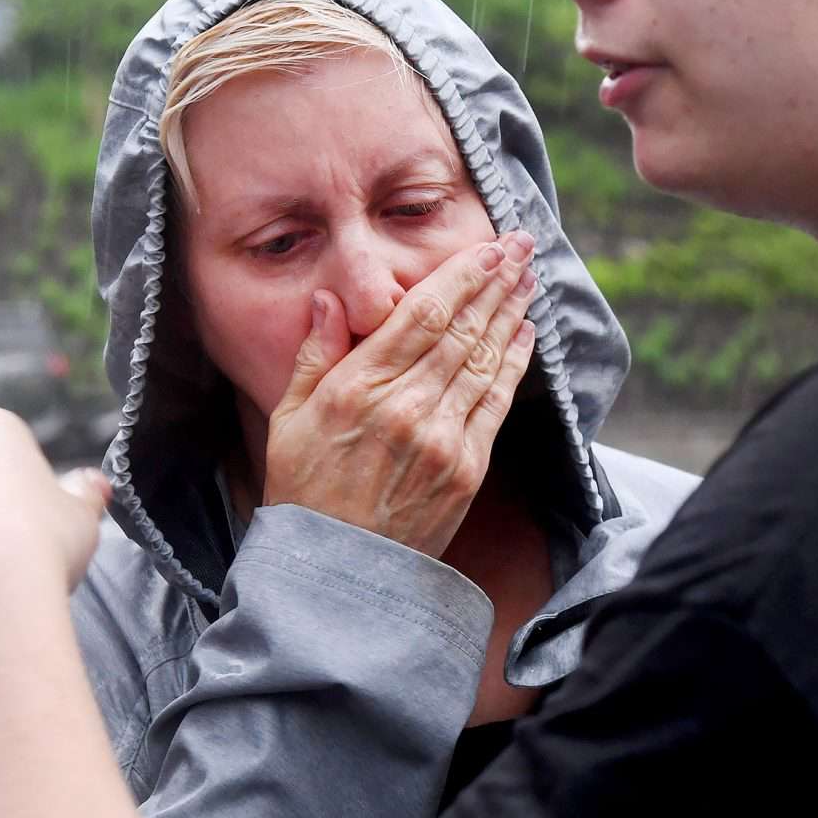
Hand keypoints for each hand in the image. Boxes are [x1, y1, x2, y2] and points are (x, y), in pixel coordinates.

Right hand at [262, 231, 540, 558]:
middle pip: (463, 327)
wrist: (337, 572)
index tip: (488, 248)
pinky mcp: (466, 468)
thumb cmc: (304, 491)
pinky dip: (514, 362)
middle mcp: (405, 406)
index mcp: (358, 387)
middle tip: (523, 244)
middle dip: (498, 281)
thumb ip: (315, 354)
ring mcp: (441, 438)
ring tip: (529, 279)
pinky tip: (525, 334)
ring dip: (512, 312)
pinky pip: (496, 402)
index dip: (462, 275)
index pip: (423, 314)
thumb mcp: (288, 418)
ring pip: (485, 358)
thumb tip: (331, 299)